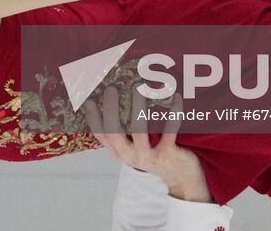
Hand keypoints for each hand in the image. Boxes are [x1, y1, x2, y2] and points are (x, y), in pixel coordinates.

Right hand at [84, 86, 210, 202]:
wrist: (182, 180)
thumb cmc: (155, 156)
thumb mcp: (135, 148)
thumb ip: (125, 132)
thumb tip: (117, 100)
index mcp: (120, 152)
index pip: (102, 136)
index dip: (93, 119)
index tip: (88, 100)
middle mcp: (131, 156)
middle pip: (115, 134)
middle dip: (111, 111)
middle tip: (111, 89)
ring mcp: (148, 156)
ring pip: (139, 131)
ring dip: (138, 109)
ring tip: (138, 90)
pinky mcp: (166, 154)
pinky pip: (169, 131)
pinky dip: (173, 113)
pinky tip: (176, 98)